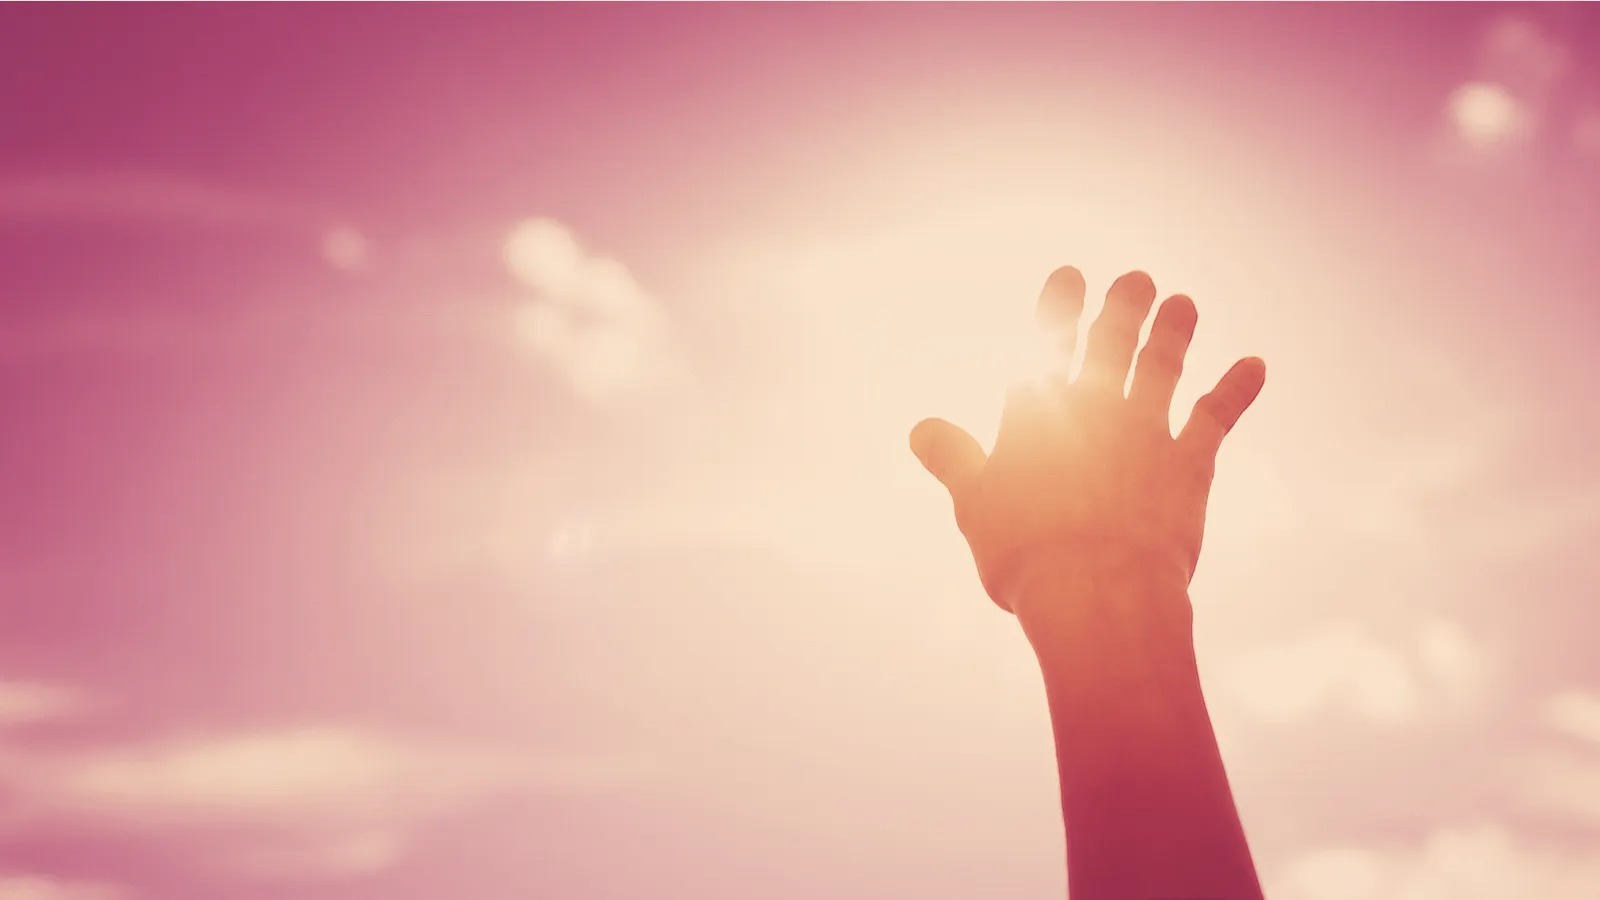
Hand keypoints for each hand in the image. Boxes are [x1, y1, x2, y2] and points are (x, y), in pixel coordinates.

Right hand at [909, 266, 1265, 612]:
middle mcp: (1094, 407)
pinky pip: (1216, 416)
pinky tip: (1254, 365)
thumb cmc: (1024, 553)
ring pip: (1163, 365)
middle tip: (1137, 278)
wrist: (1099, 591)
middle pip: (1111, 341)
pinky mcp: (1189, 463)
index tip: (1071, 273)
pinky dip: (1236, 389)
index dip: (1060, 303)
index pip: (1048, 340)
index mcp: (1035, 411)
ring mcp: (1145, 430)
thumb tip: (921, 428)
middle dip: (1123, 306)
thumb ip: (952, 458)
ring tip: (1182, 303)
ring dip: (1174, 332)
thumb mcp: (973, 505)